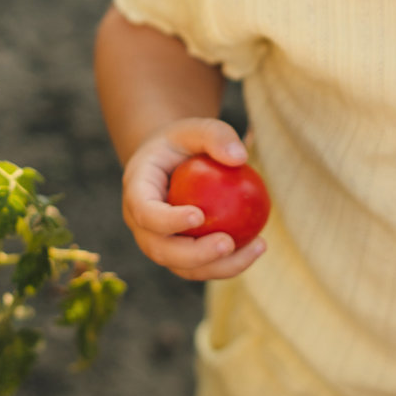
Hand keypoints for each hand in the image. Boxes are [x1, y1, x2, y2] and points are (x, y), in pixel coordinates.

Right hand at [121, 117, 266, 280]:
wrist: (170, 162)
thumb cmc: (183, 142)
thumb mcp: (195, 128)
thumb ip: (215, 135)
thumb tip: (240, 158)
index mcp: (137, 192)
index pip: (145, 212)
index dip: (167, 220)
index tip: (199, 215)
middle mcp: (141, 225)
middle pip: (161, 250)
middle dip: (194, 255)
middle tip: (227, 243)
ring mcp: (159, 243)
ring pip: (184, 267)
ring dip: (219, 266)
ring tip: (257, 247)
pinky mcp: (180, 254)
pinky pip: (202, 266)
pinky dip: (230, 262)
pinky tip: (258, 245)